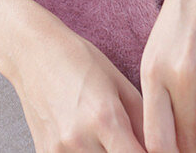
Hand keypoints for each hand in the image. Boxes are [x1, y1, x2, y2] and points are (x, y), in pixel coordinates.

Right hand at [8, 10, 147, 152]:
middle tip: (132, 141)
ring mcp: (58, 152)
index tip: (159, 152)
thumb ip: (143, 122)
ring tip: (110, 140)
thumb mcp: (119, 84)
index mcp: (105, 118)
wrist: (33, 53)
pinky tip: (91, 142)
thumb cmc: (80, 61)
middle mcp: (80, 140)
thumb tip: (162, 148)